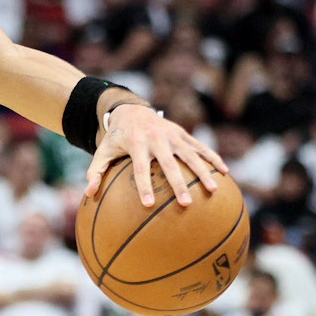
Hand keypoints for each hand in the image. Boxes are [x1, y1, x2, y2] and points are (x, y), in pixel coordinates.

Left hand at [84, 104, 227, 206]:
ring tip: (213, 191)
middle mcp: (155, 139)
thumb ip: (96, 171)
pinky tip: (226, 173)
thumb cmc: (117, 138)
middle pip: (168, 164)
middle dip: (177, 183)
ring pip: (189, 155)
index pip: (139, 169)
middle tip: (186, 203)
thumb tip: (89, 194)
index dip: (144, 186)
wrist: (131, 110)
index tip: (148, 204)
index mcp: (135, 145)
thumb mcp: (103, 151)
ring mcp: (171, 135)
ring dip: (202, 172)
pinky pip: (200, 146)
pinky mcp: (182, 134)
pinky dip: (213, 158)